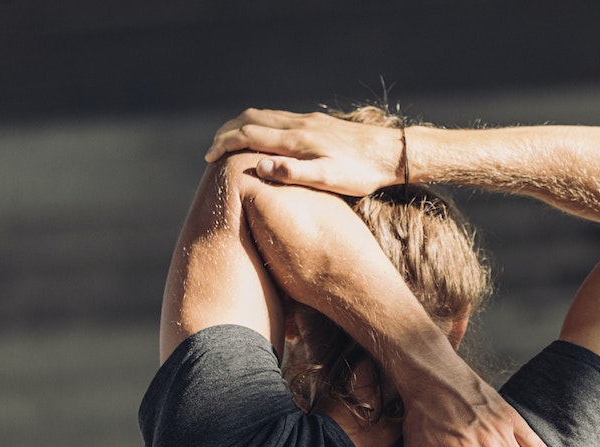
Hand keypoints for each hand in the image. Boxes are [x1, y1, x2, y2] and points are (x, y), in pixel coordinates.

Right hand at [204, 108, 402, 196]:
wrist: (390, 153)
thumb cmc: (361, 173)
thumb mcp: (328, 179)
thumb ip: (293, 173)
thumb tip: (258, 166)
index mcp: (296, 141)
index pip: (249, 136)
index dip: (224, 145)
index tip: (209, 158)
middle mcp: (299, 125)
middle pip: (251, 119)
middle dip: (227, 132)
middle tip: (212, 149)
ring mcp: (308, 121)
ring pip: (264, 115)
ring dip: (242, 125)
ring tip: (230, 142)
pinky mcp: (317, 122)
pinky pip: (279, 117)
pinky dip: (260, 124)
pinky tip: (263, 137)